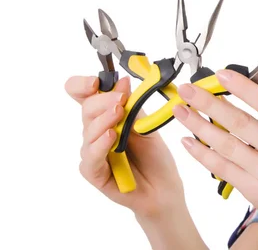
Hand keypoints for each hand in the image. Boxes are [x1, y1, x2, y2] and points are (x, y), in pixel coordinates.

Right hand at [64, 75, 186, 218]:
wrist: (164, 186)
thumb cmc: (154, 156)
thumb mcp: (147, 125)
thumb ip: (132, 106)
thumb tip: (122, 82)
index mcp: (106, 115)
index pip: (82, 94)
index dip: (82, 85)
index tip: (96, 81)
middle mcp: (95, 132)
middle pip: (86, 109)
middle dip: (103, 101)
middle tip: (121, 99)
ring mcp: (93, 152)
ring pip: (88, 132)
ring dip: (103, 120)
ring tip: (118, 114)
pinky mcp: (94, 173)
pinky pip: (91, 157)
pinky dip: (101, 145)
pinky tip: (111, 137)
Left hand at [171, 69, 257, 234]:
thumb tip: (235, 94)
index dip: (244, 88)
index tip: (220, 75)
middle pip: (240, 124)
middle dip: (209, 104)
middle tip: (188, 90)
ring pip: (226, 145)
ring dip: (198, 126)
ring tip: (180, 111)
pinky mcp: (255, 192)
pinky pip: (222, 168)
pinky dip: (202, 153)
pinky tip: (188, 141)